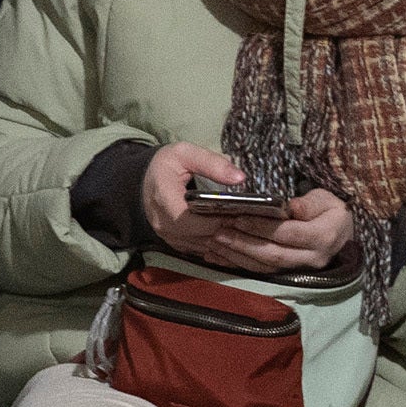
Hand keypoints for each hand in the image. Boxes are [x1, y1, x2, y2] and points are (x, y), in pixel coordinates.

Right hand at [141, 141, 356, 278]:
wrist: (139, 186)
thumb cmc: (164, 166)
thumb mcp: (183, 153)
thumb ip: (211, 163)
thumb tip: (241, 178)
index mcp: (167, 203)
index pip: (201, 219)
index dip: (227, 218)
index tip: (252, 211)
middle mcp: (169, 229)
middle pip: (209, 237)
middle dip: (237, 231)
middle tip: (266, 225)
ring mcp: (174, 241)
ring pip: (211, 249)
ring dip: (235, 244)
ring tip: (263, 235)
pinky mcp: (181, 247)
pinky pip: (207, 253)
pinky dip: (227, 249)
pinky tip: (248, 244)